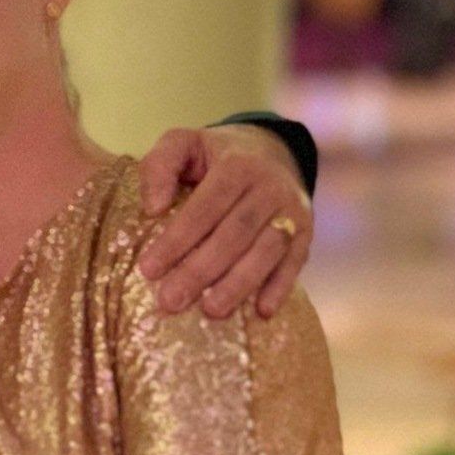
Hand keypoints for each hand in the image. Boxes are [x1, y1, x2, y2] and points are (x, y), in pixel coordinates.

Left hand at [135, 123, 311, 319]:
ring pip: (267, 251)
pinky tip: (261, 311)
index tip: (149, 270)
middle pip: (234, 234)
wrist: (273, 150)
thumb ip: (160, 166)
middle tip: (171, 300)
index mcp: (236, 166)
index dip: (177, 240)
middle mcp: (269, 188)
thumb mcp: (183, 143)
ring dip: (239, 284)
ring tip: (211, 311)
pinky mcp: (306, 232)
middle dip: (201, 271)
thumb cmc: (216, 155)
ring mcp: (291, 212)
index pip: (204, 208)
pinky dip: (281, 287)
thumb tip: (153, 208)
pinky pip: (295, 262)